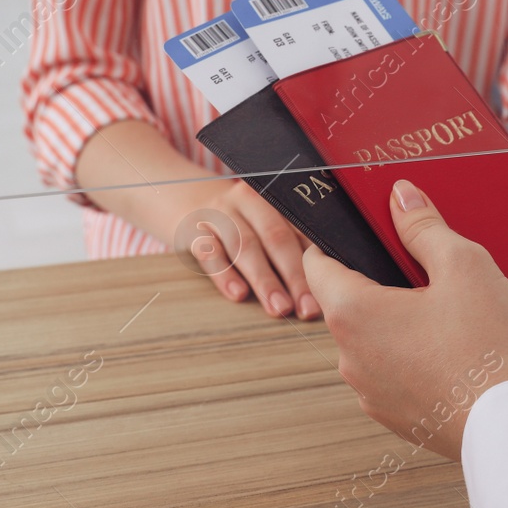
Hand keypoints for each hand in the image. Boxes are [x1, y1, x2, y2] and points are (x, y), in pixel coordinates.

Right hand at [75, 120, 323, 319]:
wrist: (180, 198)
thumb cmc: (236, 222)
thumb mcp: (261, 222)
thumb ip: (288, 243)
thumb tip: (326, 285)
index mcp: (272, 199)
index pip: (300, 233)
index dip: (315, 266)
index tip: (327, 296)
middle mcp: (247, 201)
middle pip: (276, 238)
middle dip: (294, 276)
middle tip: (306, 309)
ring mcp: (218, 214)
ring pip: (245, 246)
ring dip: (264, 279)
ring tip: (279, 309)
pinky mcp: (192, 229)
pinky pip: (209, 251)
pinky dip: (224, 273)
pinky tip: (237, 294)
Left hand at [306, 180, 507, 460]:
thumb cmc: (488, 349)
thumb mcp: (462, 265)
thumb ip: (423, 226)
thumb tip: (400, 198)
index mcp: (353, 313)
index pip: (316, 263)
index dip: (337, 240)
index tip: (365, 232)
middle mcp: (350, 357)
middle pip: (349, 301)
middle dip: (382, 281)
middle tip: (427, 269)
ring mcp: (370, 392)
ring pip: (373, 339)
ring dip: (400, 321)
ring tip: (451, 312)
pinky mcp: (395, 416)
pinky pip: (393, 372)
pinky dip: (414, 356)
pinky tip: (455, 348)